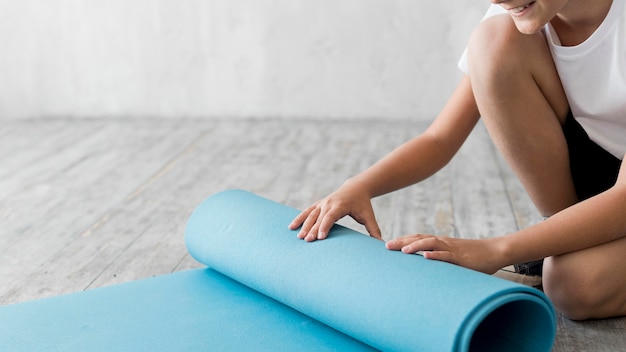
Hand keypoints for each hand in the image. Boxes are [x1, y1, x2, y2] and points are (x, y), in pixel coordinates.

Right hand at [288, 182, 382, 241]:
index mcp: (340, 205)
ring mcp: (322, 203)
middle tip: (307, 241)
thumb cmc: (363, 204)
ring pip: (311, 215)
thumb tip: (380, 244)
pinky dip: (299, 219)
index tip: (320, 237)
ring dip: (304, 225)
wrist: (355, 188)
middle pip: (319, 218)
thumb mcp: (368, 215)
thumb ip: (374, 229)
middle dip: (312, 229)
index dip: (325, 226)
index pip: (331, 216)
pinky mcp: (318, 204)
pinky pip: (307, 212)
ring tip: (299, 237)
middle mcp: (329, 203)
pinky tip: (291, 227)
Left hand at [385, 234, 504, 273]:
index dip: (402, 240)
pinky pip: (447, 255)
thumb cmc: (474, 257)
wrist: (494, 251)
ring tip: (402, 250)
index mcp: (440, 242)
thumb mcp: (453, 257)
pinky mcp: (461, 258)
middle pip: (419, 238)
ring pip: (431, 243)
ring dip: (415, 246)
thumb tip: (426, 268)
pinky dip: (436, 255)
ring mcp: (452, 249)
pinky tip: (426, 257)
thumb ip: (440, 260)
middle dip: (402, 242)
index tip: (387, 244)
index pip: (417, 238)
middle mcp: (443, 243)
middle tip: (386, 246)